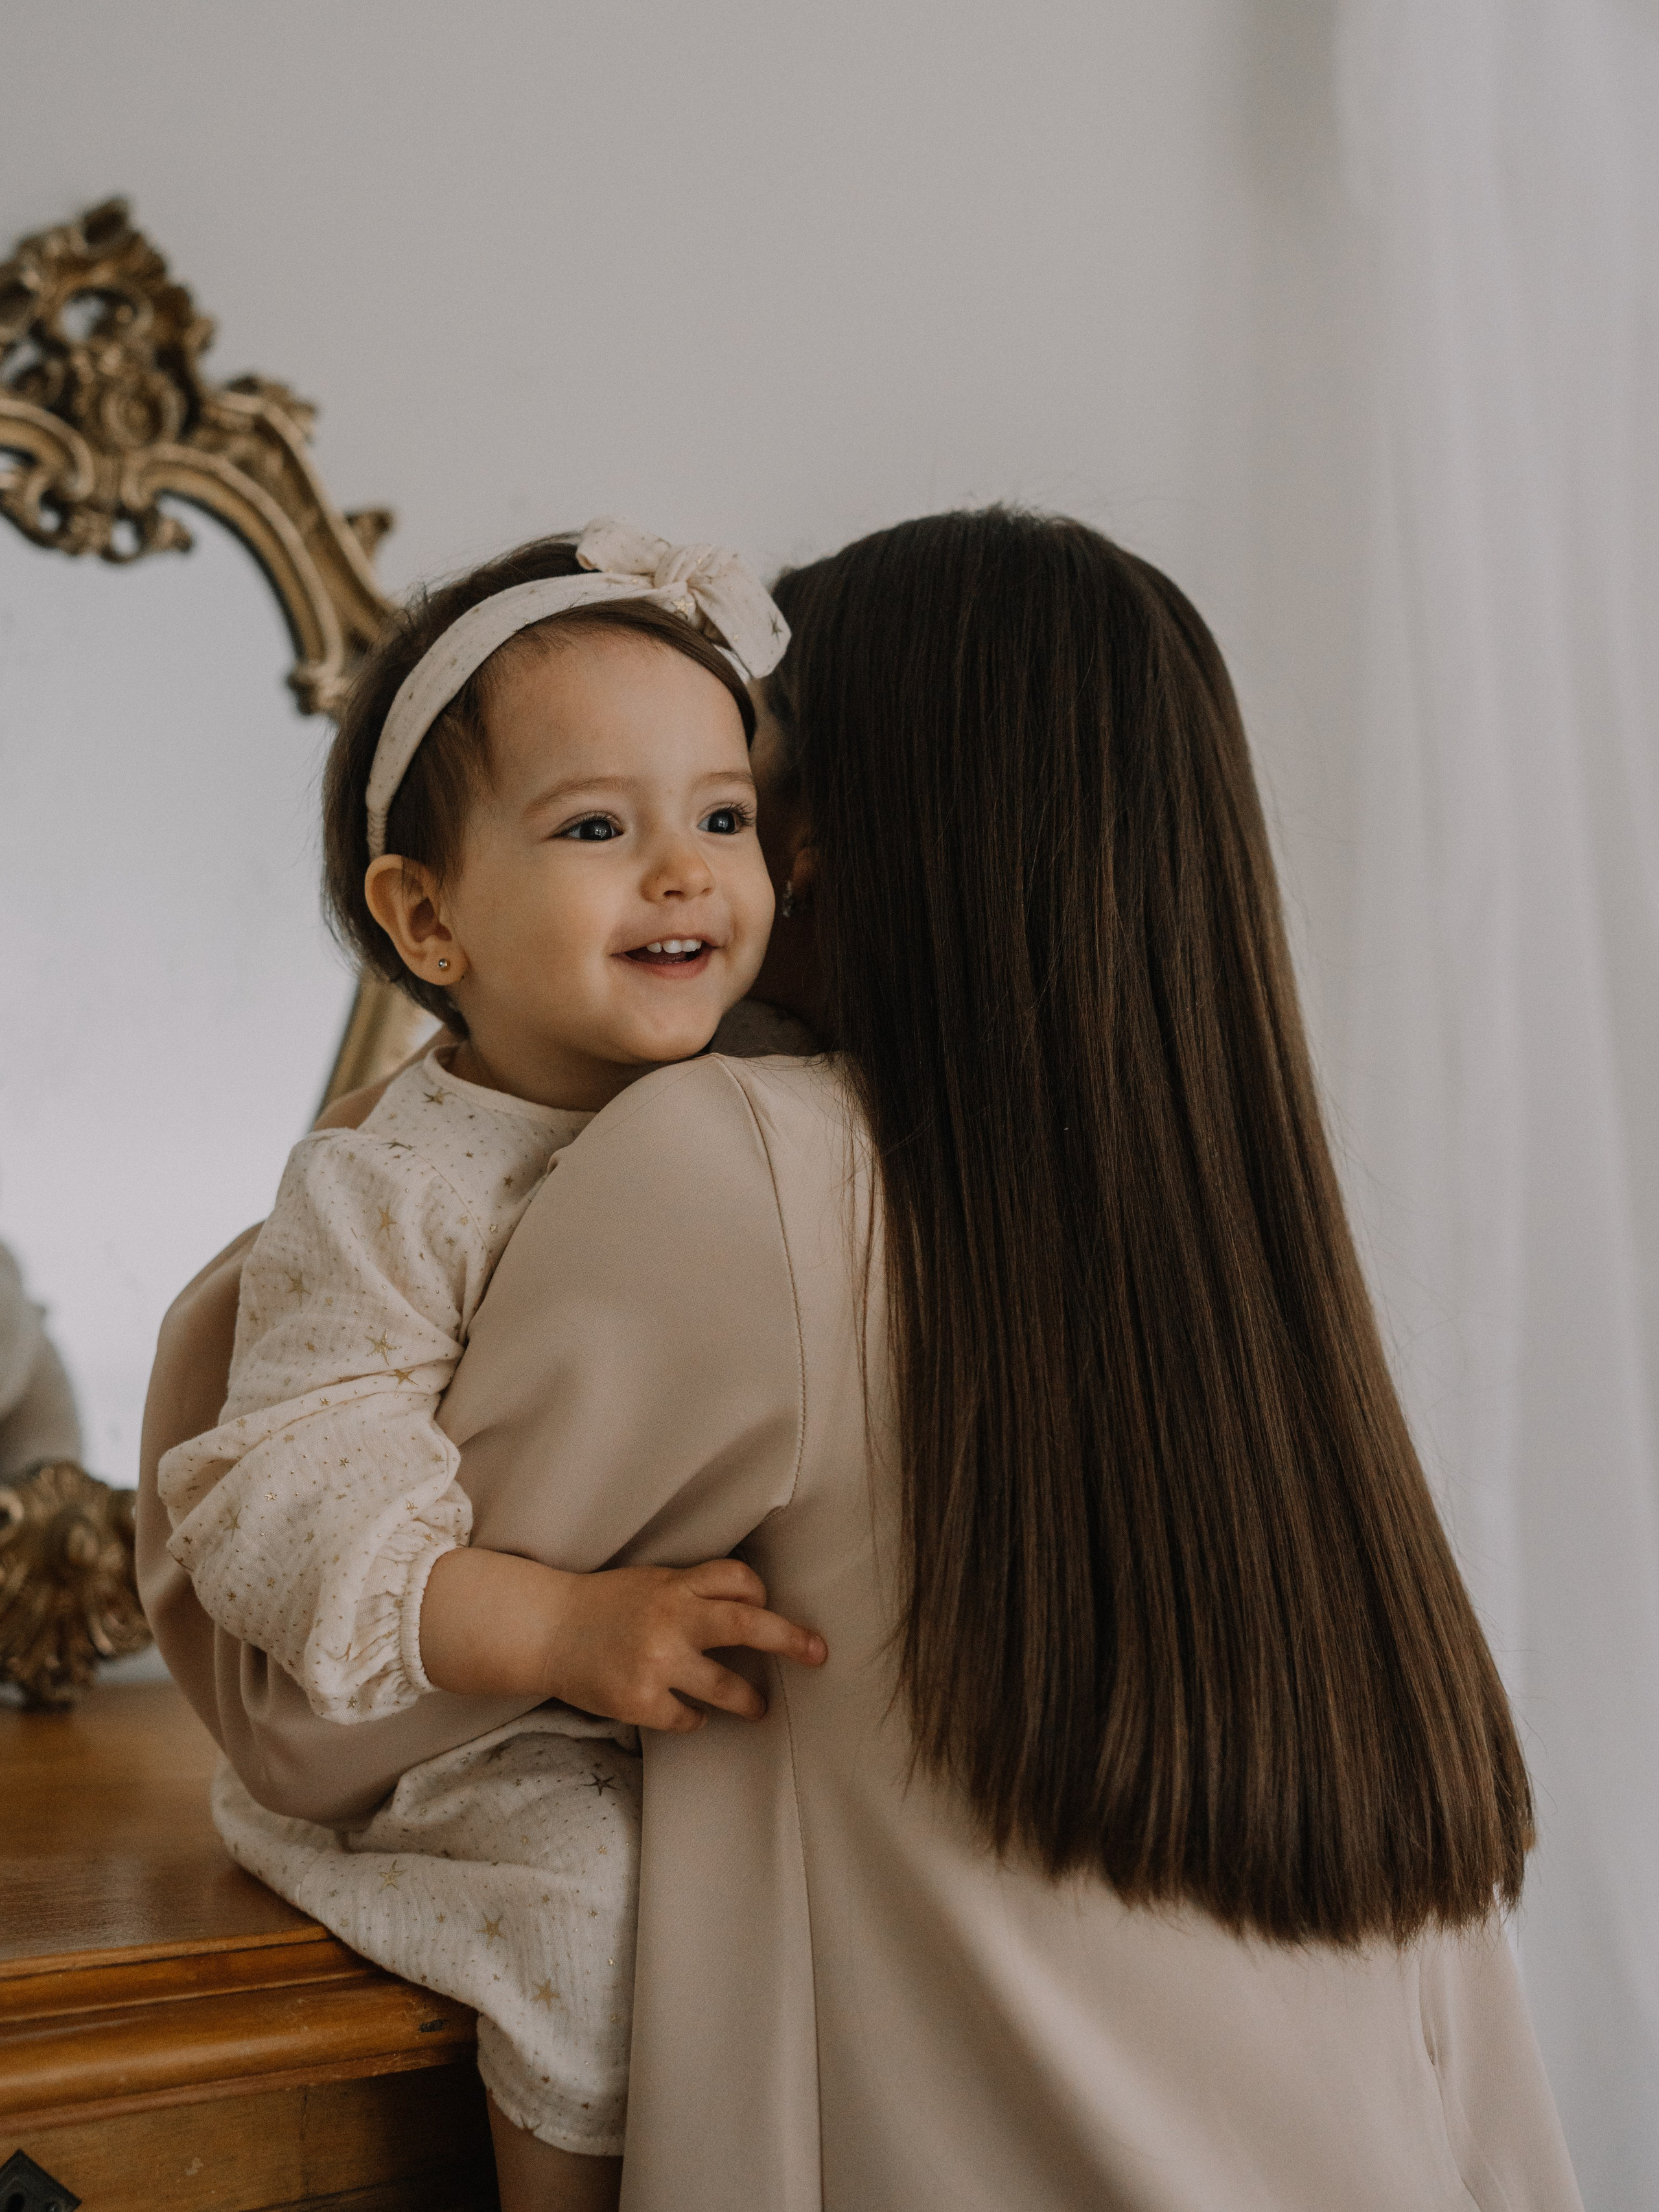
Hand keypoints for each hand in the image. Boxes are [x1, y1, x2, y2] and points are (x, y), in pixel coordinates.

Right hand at [419, 1548, 825, 1729]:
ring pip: (726, 1687)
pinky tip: (691, 1715)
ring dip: (750, 1700)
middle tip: (818, 1654)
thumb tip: (748, 1607)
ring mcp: (657, 1661)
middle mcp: (671, 1618)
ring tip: (760, 1708)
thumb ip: (692, 1591)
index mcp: (675, 1584)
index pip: (738, 1580)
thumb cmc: (602, 1605)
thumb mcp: (651, 1581)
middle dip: (791, 1639)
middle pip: (749, 1626)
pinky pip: (687, 1717)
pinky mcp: (640, 1699)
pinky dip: (695, 1718)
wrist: (545, 1630)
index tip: (765, 1607)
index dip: (759, 1594)